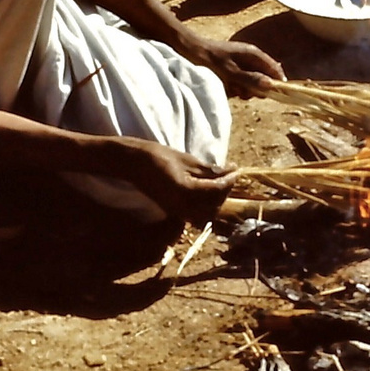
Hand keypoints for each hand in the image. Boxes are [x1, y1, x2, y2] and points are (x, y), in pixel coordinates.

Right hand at [121, 140, 236, 222]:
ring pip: (206, 213)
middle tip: (229, 174)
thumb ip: (209, 170)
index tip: (237, 169)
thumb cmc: (157, 156)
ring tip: (219, 181)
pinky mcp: (173, 212)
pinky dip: (205, 204)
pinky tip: (206, 189)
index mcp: (186, 192)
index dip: (229, 180)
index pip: (216, 190)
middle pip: (214, 206)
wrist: (132, 163)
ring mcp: (177, 212)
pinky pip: (196, 213)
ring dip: (216, 199)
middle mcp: (182, 207)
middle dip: (224, 190)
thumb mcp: (187, 160)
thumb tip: (230, 171)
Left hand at [182, 36, 285, 97]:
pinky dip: (234, 89)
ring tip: (230, 88)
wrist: (188, 52)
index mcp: (253, 54)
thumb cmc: (209, 60)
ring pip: (251, 84)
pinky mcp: (232, 72)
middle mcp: (250, 59)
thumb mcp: (230, 72)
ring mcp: (241, 65)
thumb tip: (270, 86)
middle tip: (242, 91)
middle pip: (264, 79)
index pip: (274, 69)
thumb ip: (250, 79)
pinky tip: (225, 88)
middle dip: (254, 89)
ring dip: (242, 90)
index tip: (275, 95)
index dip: (277, 82)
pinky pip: (240, 84)